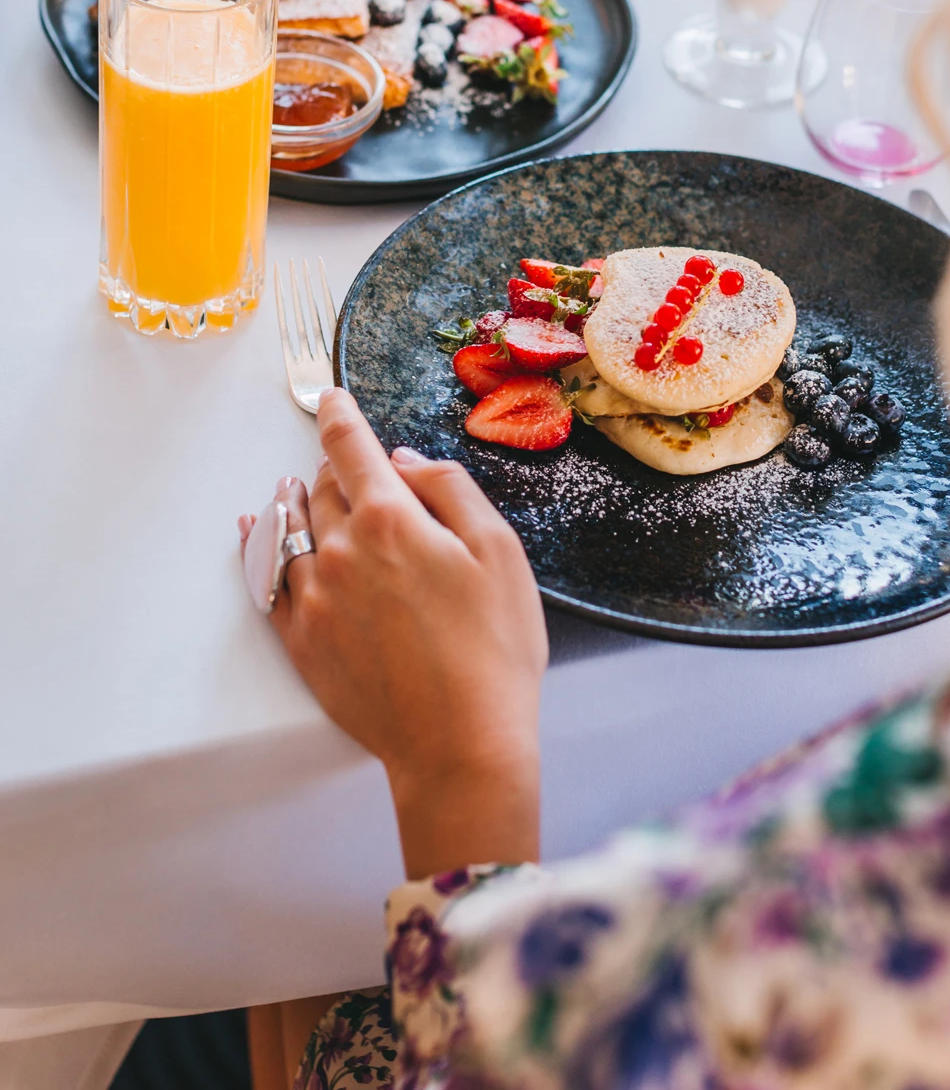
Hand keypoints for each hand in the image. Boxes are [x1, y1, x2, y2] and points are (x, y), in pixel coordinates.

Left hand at [239, 389, 547, 876]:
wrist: (460, 747)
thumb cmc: (494, 650)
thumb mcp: (500, 552)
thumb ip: (450, 491)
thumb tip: (404, 462)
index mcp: (392, 519)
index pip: (352, 447)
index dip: (340, 415)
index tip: (332, 397)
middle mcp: (341, 550)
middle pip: (324, 488)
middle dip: (334, 468)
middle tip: (348, 465)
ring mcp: (314, 598)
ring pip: (291, 528)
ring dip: (294, 500)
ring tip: (291, 486)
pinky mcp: (302, 642)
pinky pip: (266, 581)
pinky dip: (258, 547)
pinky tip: (254, 531)